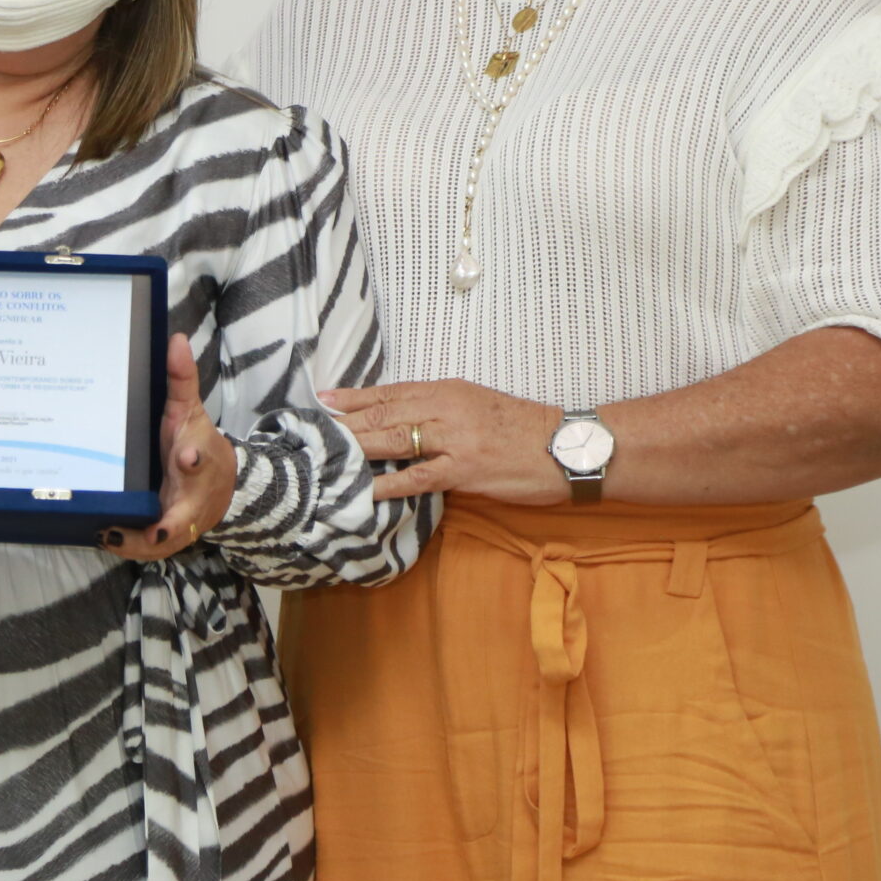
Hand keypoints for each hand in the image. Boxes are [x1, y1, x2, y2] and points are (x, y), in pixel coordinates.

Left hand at [103, 334, 238, 562]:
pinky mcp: (166, 535)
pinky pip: (149, 546)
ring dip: (139, 542)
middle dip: (167, 523)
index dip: (194, 457)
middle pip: (184, 514)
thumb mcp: (190, 411)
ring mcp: (180, 519)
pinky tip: (102, 535)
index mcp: (200, 459)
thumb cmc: (196, 443)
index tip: (186, 454)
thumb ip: (182, 379)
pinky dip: (130, 545)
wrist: (220, 484)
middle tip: (152, 529)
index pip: (200, 458)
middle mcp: (193, 495)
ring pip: (164, 541)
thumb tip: (176, 339)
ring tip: (109, 533)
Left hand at [318, 378, 567, 503]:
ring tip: (326, 455)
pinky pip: (419, 476)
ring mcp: (455, 438)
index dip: (355, 397)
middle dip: (346, 423)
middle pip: (384, 412)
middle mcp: (446, 408)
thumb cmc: (524, 430)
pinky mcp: (466, 469)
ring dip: (358, 447)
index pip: (391, 392)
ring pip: (395, 439)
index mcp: (448, 391)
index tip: (324, 401)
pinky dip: (390, 484)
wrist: (567, 447)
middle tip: (312, 430)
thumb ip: (442, 411)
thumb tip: (406, 422)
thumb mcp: (478, 407)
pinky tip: (366, 489)